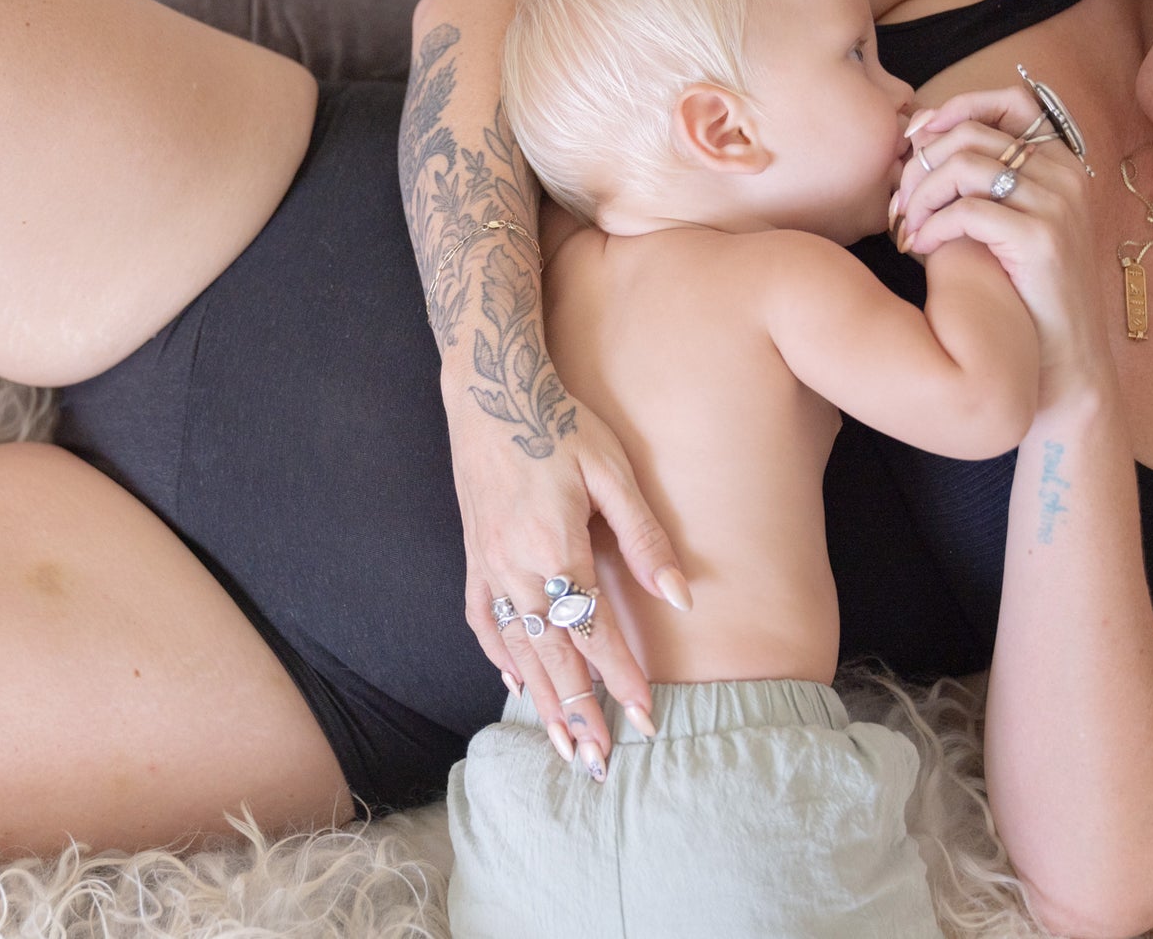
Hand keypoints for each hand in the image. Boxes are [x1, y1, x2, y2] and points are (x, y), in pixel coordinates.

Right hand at [444, 383, 686, 778]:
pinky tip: (516, 685)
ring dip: (541, 703)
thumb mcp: (613, 470)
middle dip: (577, 714)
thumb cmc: (559, 424)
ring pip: (516, 650)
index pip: (593, 631)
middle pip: (550, 657)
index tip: (645, 718)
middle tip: (598, 762)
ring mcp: (486, 567)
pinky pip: (484, 623)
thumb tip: (680, 596)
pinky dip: (501, 659)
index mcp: (553, 546)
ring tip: (563, 746)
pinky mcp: (472, 559)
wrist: (489, 391)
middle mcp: (514, 567)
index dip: (621, 679)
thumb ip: (645, 537)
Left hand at [891, 87, 1107, 396]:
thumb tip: (911, 144)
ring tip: (907, 229)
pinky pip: (967, 211)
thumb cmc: (1019, 289)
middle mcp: (1065, 175)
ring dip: (920, 196)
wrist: (1057, 354)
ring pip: (965, 167)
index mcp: (1061, 163)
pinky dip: (931, 227)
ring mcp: (1057, 205)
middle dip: (921, 166)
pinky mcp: (1041, 239)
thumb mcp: (999, 224)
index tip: (916, 136)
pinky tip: (919, 249)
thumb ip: (968, 183)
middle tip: (898, 205)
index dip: (959, 107)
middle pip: (973, 134)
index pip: (1013, 101)